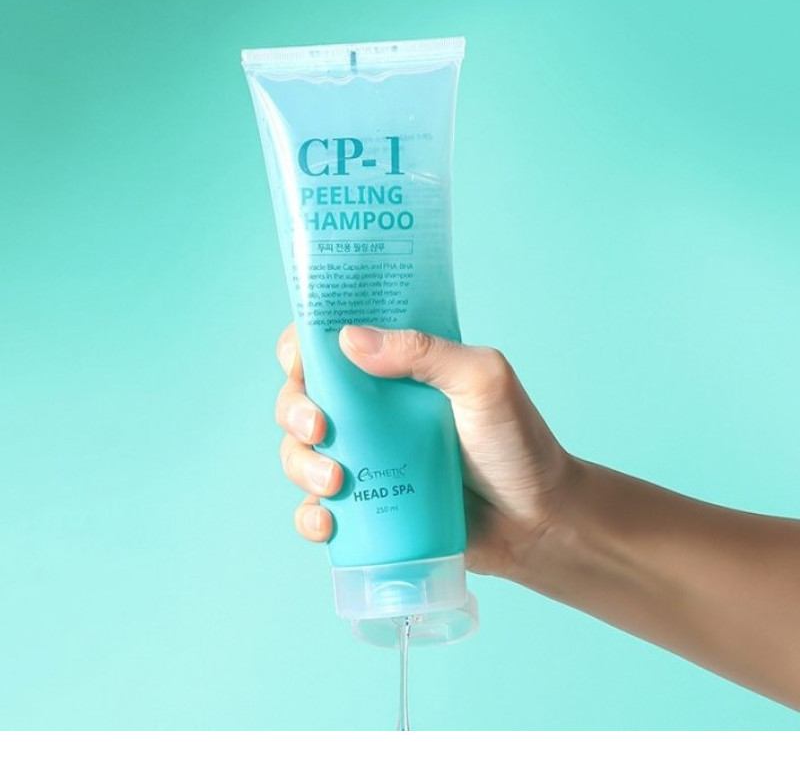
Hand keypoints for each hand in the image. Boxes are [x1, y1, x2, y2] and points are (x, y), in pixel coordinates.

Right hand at [274, 323, 574, 578]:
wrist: (537, 520)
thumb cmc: (517, 443)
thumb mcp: (482, 381)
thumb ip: (425, 352)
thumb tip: (350, 338)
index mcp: (395, 370)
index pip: (331, 345)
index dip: (302, 348)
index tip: (300, 362)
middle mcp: (372, 411)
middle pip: (301, 399)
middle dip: (293, 412)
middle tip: (318, 429)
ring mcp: (366, 461)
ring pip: (300, 454)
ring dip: (300, 465)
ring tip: (335, 484)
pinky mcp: (368, 509)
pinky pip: (318, 510)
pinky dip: (310, 517)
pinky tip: (327, 524)